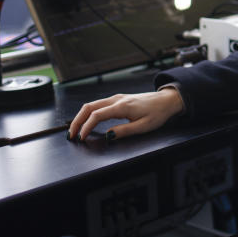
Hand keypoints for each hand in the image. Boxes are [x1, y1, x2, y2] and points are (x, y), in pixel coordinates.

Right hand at [67, 88, 184, 140]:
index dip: (86, 127)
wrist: (166, 100)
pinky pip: (98, 104)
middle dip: (77, 121)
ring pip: (92, 104)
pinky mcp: (117, 99)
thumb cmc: (157, 113)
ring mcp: (116, 98)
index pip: (97, 115)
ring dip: (81, 116)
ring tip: (76, 130)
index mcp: (122, 106)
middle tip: (71, 135)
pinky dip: (88, 113)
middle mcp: (117, 99)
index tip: (81, 138)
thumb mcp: (144, 126)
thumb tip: (107, 136)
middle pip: (89, 107)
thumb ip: (124, 131)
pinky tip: (86, 122)